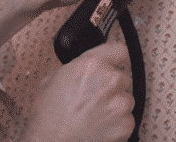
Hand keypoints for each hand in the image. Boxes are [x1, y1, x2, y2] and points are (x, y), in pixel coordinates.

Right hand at [20, 42, 134, 141]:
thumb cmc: (48, 118)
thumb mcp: (53, 79)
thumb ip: (76, 68)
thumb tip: (83, 66)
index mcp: (92, 65)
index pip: (118, 50)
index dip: (114, 58)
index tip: (114, 62)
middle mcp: (110, 80)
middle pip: (122, 77)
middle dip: (111, 87)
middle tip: (94, 98)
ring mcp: (120, 103)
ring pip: (126, 99)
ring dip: (115, 105)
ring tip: (94, 115)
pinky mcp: (125, 123)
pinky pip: (127, 119)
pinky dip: (117, 123)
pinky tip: (99, 126)